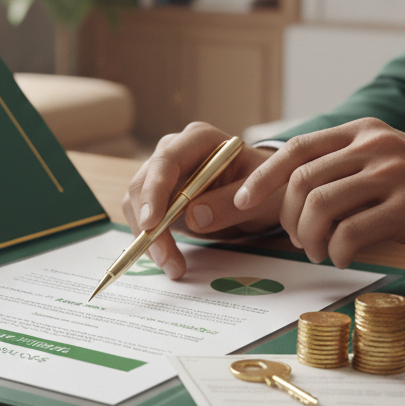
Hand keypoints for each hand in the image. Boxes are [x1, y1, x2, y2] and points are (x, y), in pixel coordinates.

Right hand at [122, 122, 282, 278]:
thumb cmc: (267, 186)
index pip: (166, 161)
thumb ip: (230, 203)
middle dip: (149, 223)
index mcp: (199, 139)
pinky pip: (143, 215)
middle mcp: (174, 150)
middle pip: (143, 182)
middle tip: (166, 259)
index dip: (155, 191)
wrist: (266, 192)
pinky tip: (169, 259)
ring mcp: (164, 172)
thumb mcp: (261, 195)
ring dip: (148, 236)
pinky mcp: (160, 194)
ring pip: (137, 201)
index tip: (152, 223)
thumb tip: (194, 216)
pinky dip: (151, 239)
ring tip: (173, 266)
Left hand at [233, 118, 404, 267]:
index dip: (262, 177)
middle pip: (301, 180)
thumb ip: (340, 168)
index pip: (295, 149)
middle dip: (285, 216)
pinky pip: (352, 232)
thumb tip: (281, 192)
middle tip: (294, 240)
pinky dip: (336, 250)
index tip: (242, 202)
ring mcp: (393, 174)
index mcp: (361, 131)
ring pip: (321, 205)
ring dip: (308, 237)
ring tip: (317, 252)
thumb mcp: (382, 163)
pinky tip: (341, 257)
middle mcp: (374, 145)